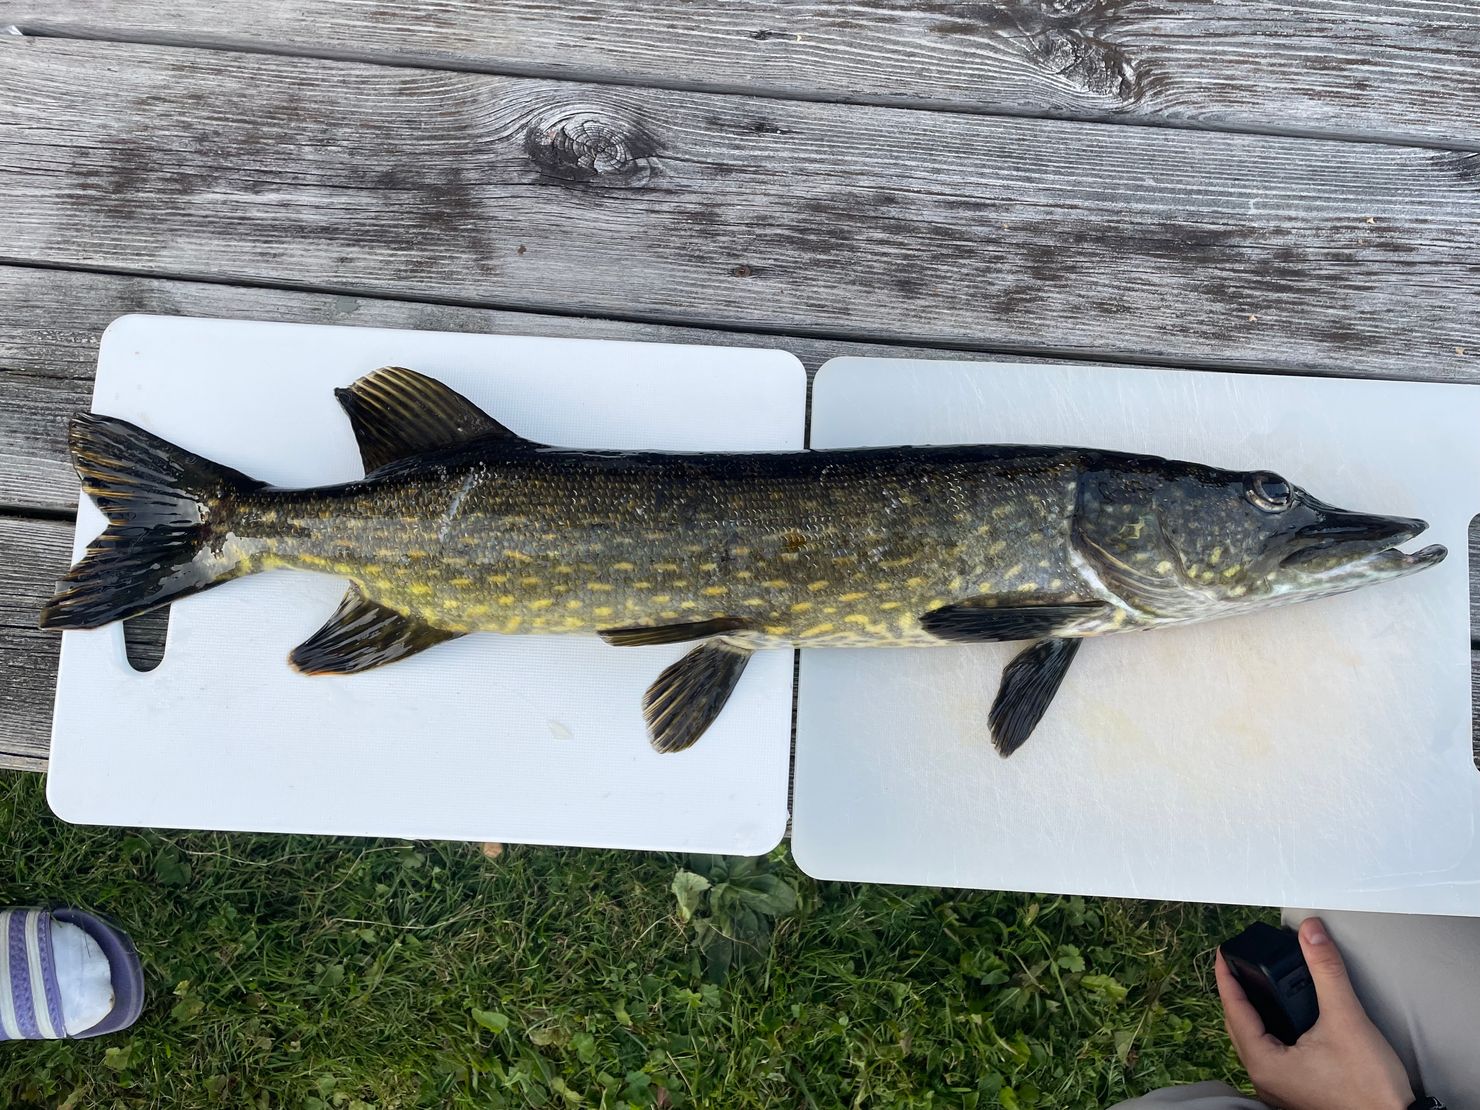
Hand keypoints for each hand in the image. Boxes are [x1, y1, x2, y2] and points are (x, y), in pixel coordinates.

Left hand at [1217, 916, 1414, 1109]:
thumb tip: (1311, 933)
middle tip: (1237, 964)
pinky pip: (1270, 1054)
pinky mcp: (1295, 1092)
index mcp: (1264, 1063)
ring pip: (1253, 1041)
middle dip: (1236, 993)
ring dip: (1252, 1013)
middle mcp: (1264, 1078)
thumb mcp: (1346, 1018)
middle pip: (1238, 1025)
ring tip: (1255, 986)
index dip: (1226, 977)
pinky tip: (1281, 1020)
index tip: (1222, 953)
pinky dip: (1269, 1031)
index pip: (1233, 1009)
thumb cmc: (1370, 1088)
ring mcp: (1279, 1088)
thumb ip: (1326, 971)